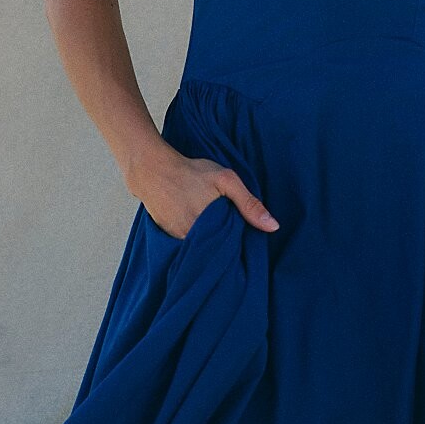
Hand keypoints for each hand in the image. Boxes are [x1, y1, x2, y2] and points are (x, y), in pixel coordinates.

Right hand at [132, 149, 279, 238]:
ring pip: (202, 250)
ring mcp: (178, 242)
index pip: (233, 251)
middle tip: (230, 231)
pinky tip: (200, 228)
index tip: (244, 240)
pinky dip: (196, 241)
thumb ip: (249, 204)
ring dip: (211, 244)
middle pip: (217, 252)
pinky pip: (188, 246)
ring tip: (216, 230)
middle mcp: (193, 241)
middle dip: (226, 247)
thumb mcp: (226, 180)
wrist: (152, 170)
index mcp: (211, 230)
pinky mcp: (169, 239)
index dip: (240, 246)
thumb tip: (273, 227)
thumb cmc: (190, 173)